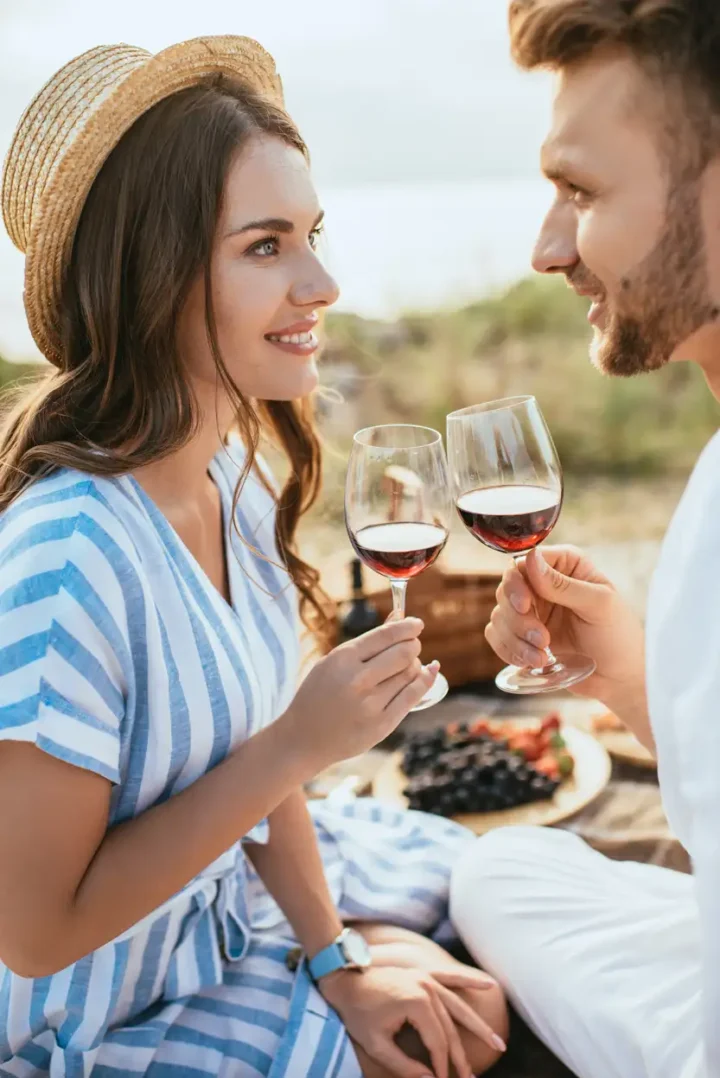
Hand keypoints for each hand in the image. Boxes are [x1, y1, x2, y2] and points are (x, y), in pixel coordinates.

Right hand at [282, 619, 438, 772]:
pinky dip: (425, 680)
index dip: (407, 627)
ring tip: (405, 667)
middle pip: (403, 653)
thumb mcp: (333, 662)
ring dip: (414, 665)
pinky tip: (428, 672)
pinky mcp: (382, 724)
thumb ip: (368, 642)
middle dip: (413, 645)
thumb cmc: (319, 694)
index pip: (385, 635)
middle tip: (413, 646)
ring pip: (410, 673)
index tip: (417, 624)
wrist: (303, 738)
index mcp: (342, 659)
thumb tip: (399, 616)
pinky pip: (414, 695)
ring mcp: (371, 704)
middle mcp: (357, 680)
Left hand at [319, 965, 503, 1077]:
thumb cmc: (358, 1013)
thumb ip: (404, 1066)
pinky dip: (470, 981)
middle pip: (450, 1028)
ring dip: (476, 1026)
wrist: (344, 979)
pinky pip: (451, 978)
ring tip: (497, 1043)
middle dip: (461, 1055)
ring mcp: (426, 979)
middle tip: (471, 1077)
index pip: (438, 1043)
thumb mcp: (377, 1045)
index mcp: (417, 1003)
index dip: (443, 1066)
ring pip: (457, 1007)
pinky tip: (489, 986)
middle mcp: (427, 989)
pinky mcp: (423, 974)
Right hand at [487, 546, 645, 707]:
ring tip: (543, 657)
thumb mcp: (599, 605)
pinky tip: (535, 661)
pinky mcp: (524, 636)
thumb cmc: (619, 636)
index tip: (525, 606)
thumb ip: (564, 585)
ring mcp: (532, 610)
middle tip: (542, 639)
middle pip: (506, 590)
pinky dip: (510, 651)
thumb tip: (531, 559)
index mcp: (564, 565)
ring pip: (500, 616)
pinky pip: (498, 637)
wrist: (619, 678)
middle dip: (519, 619)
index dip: (517, 584)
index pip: (523, 562)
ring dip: (516, 640)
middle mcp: (543, 583)